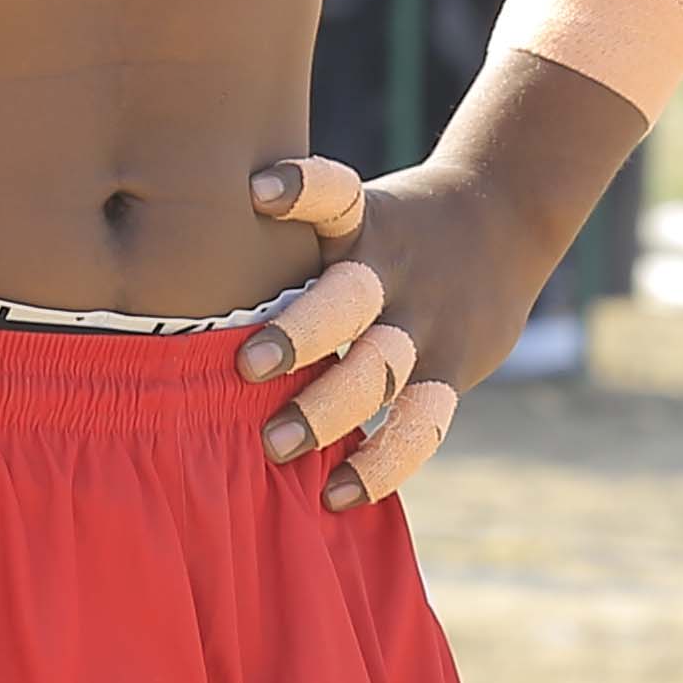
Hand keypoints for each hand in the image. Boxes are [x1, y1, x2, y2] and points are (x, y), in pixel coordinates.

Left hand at [233, 154, 542, 510]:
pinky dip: (381, 465)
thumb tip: (177, 276)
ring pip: (383, 370)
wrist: (506, 218)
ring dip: (329, 411)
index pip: (334, 193)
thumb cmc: (390, 227)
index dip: (302, 187)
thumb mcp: (353, 210)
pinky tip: (336, 494)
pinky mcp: (452, 370)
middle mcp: (393, 270)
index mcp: (362, 222)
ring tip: (275, 446)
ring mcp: (426, 323)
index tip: (257, 191)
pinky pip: (423, 426)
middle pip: (350, 299)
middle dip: (299, 334)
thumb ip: (296, 243)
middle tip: (245, 367)